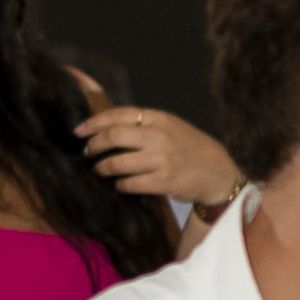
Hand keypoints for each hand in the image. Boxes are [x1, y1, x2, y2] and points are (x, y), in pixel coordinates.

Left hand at [77, 105, 241, 208]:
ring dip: (103, 168)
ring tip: (100, 170)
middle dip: (94, 145)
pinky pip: (130, 183)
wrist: (219, 173)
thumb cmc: (192, 149)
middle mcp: (159, 136)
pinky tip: (120, 184)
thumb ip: (145, 124)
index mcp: (160, 119)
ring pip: (117, 163)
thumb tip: (107, 127)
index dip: (94, 122)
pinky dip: (120, 184)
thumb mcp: (172, 127)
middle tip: (88, 152)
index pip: (118, 115)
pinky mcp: (164, 182)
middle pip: (113, 137)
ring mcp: (162, 160)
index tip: (79, 131)